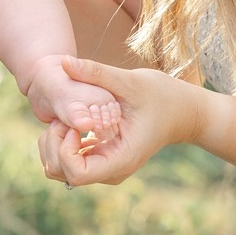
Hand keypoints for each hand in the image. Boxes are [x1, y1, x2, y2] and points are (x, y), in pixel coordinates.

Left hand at [37, 56, 197, 187]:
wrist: (181, 111)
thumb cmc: (161, 96)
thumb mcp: (129, 81)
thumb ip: (96, 72)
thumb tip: (63, 61)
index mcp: (120, 159)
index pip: (76, 173)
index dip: (65, 147)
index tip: (73, 122)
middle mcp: (110, 170)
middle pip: (62, 173)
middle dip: (54, 144)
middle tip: (64, 116)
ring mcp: (105, 166)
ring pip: (61, 170)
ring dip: (54, 143)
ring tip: (67, 116)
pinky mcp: (101, 157)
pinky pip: (69, 161)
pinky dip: (61, 142)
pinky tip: (71, 119)